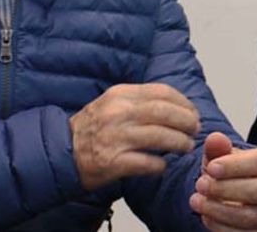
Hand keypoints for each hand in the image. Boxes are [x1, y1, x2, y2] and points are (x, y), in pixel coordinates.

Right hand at [69, 83, 199, 189]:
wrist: (62, 151)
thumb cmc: (92, 128)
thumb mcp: (112, 102)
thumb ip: (139, 100)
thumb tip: (176, 104)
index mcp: (120, 95)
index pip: (162, 93)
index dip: (183, 103)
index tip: (192, 112)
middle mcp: (118, 114)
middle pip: (165, 113)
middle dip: (187, 122)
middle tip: (195, 130)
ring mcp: (116, 138)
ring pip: (161, 137)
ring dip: (180, 143)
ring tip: (186, 147)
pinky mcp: (114, 162)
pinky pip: (148, 163)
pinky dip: (160, 164)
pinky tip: (162, 164)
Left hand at [189, 132, 256, 231]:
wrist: (233, 193)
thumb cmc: (230, 171)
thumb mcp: (221, 155)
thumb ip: (217, 147)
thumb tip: (215, 139)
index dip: (236, 166)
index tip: (211, 168)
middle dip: (225, 189)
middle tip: (200, 184)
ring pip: (250, 217)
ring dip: (219, 210)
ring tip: (196, 200)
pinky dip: (220, 227)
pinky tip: (205, 216)